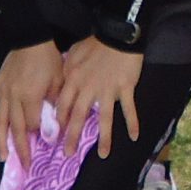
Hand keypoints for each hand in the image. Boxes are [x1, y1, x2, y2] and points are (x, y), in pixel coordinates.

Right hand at [0, 42, 60, 171]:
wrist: (31, 37)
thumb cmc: (48, 60)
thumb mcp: (58, 81)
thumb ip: (55, 105)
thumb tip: (54, 128)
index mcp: (30, 97)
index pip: (33, 124)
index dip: (39, 136)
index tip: (46, 146)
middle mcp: (13, 98)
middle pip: (16, 128)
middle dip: (20, 149)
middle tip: (24, 166)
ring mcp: (3, 92)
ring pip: (0, 122)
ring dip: (1, 141)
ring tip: (3, 158)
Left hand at [54, 37, 145, 158]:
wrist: (117, 35)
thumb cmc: (95, 43)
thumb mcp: (74, 54)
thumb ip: (67, 71)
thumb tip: (61, 84)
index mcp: (74, 79)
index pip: (64, 104)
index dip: (60, 120)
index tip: (56, 134)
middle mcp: (88, 88)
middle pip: (79, 116)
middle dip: (73, 136)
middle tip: (68, 153)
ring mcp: (108, 90)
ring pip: (104, 118)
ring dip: (104, 138)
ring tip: (103, 154)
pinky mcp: (125, 89)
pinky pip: (128, 109)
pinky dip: (132, 123)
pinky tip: (134, 137)